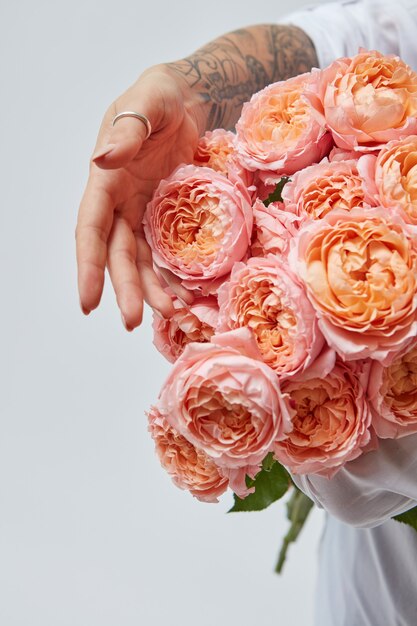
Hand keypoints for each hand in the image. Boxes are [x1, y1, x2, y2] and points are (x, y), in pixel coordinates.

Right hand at [75, 65, 201, 330]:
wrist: (190, 99)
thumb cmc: (161, 95)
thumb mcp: (146, 103)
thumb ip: (126, 132)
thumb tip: (100, 159)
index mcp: (106, 180)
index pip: (90, 228)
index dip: (87, 265)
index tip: (88, 301)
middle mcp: (120, 203)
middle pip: (117, 255)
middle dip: (123, 289)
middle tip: (130, 323)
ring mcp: (144, 212)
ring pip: (143, 261)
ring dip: (152, 290)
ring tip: (171, 314)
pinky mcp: (168, 218)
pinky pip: (168, 253)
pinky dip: (175, 275)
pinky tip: (187, 296)